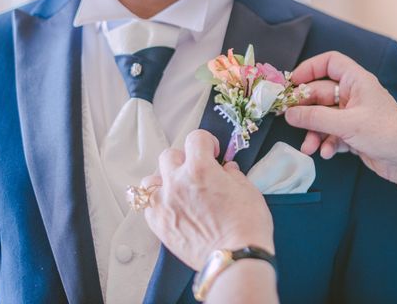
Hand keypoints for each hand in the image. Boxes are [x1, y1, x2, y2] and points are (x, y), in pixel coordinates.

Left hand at [143, 130, 274, 270]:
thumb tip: (226, 169)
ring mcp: (164, 204)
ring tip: (179, 190)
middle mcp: (177, 182)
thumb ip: (233, 174)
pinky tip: (173, 208)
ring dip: (164, 180)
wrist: (234, 258)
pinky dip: (158, 202)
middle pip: (169, 155)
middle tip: (198, 172)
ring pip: (151, 179)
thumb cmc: (247, 224)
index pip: (195, 138)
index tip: (214, 153)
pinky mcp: (158, 225)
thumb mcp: (248, 190)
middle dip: (184, 159)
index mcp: (200, 168)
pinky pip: (148, 205)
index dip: (207, 142)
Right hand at [285, 51, 396, 184]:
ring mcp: (354, 114)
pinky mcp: (354, 133)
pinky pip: (331, 133)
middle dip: (306, 109)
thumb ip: (315, 117)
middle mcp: (355, 95)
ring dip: (314, 131)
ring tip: (308, 147)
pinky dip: (326, 143)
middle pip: (320, 93)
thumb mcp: (347, 124)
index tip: (292, 82)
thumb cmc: (386, 134)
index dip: (309, 68)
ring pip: (323, 117)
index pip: (330, 62)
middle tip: (289, 119)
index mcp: (357, 81)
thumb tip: (288, 113)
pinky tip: (327, 153)